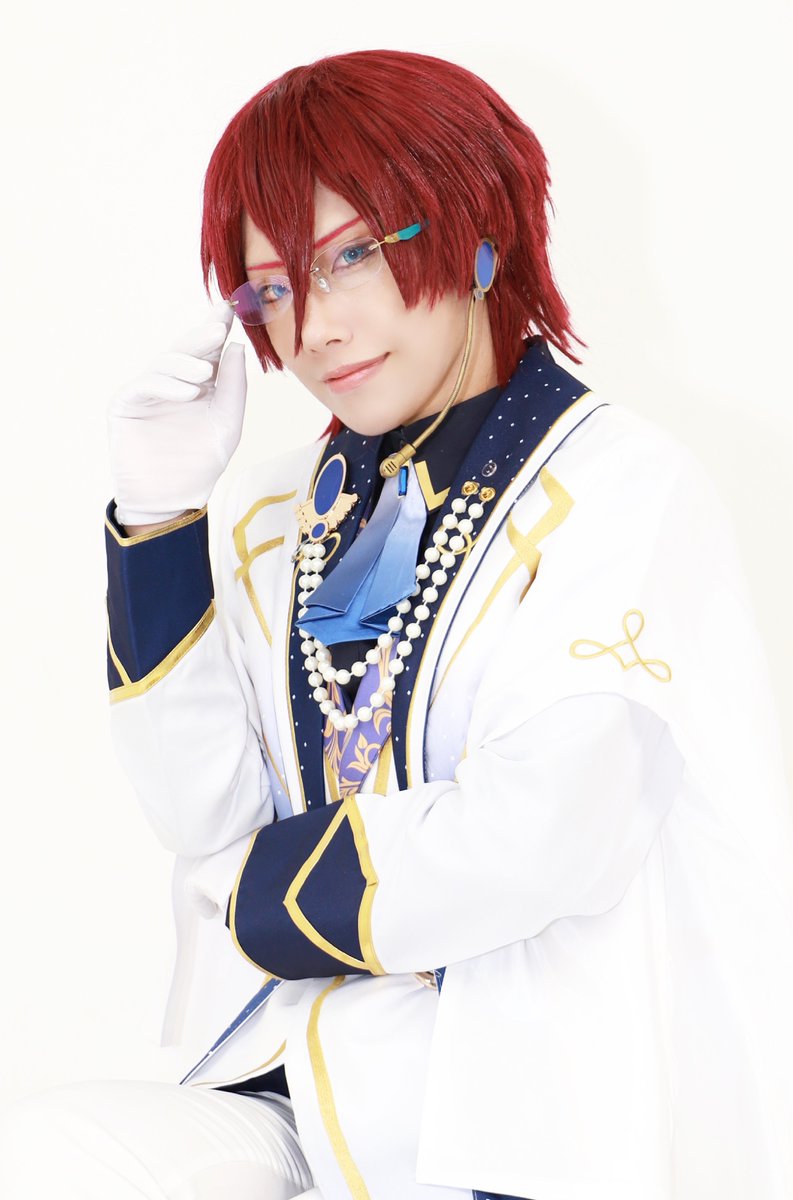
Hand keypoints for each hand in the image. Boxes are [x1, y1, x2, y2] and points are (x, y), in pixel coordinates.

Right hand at [108, 301, 246, 526]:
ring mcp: (147, 390)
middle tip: (219, 326)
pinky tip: (188, 393)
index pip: (208, 349)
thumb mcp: (228, 424)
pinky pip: (146, 385)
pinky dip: (167, 385)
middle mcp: (172, 381)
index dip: (218, 326)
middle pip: (185, 349)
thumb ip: (234, 388)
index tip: (233, 307)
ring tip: (205, 373)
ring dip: (185, 363)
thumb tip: (236, 347)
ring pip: (164, 363)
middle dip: (202, 336)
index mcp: (198, 382)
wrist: (172, 498)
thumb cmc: (201, 463)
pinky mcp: (126, 403)